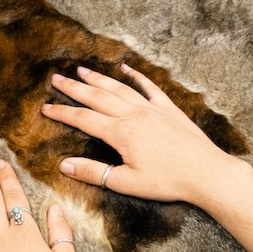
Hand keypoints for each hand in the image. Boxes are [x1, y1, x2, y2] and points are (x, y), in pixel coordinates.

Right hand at [41, 64, 240, 204]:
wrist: (207, 173)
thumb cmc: (167, 181)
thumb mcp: (126, 183)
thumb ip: (93, 172)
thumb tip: (64, 164)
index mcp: (120, 133)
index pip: (83, 120)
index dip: (62, 113)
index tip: (46, 107)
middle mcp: (133, 115)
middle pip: (97, 97)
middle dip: (74, 88)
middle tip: (56, 78)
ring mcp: (152, 109)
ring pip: (119, 89)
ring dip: (98, 79)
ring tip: (82, 70)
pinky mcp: (168, 109)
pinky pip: (149, 87)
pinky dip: (136, 76)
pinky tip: (126, 69)